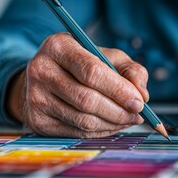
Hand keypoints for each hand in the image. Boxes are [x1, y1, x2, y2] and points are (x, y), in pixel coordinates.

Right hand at [7, 32, 148, 137]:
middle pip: (87, 99)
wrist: (46, 77)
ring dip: (113, 124)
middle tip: (138, 115)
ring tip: (129, 119)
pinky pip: (76, 131)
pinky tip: (113, 124)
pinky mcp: (37, 120)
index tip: (139, 102)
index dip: (118, 90)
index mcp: (58, 46)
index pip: (91, 72)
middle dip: (119, 111)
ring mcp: (36, 97)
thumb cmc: (82, 64)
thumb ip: (130, 70)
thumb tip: (142, 95)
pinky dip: (101, 131)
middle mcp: (41, 70)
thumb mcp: (107, 56)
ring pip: (83, 119)